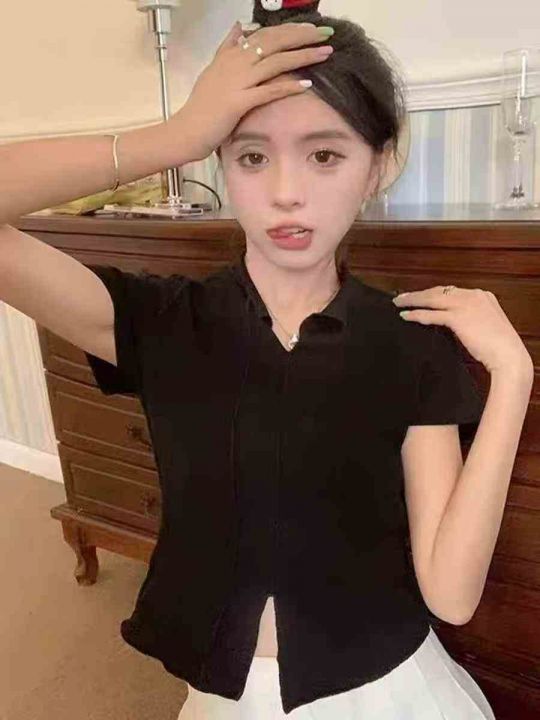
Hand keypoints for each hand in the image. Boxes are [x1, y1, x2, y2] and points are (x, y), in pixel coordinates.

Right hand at [167, 21, 333, 161]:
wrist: (187, 131)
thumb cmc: (202, 106)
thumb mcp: (213, 70)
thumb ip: (227, 47)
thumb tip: (239, 27)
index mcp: (232, 54)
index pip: (266, 34)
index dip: (290, 30)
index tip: (311, 28)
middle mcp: (236, 62)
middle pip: (275, 42)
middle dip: (303, 36)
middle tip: (325, 34)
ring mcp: (237, 81)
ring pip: (275, 62)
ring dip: (303, 56)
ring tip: (325, 53)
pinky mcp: (238, 102)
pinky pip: (268, 91)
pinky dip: (288, 86)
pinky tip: (307, 84)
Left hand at [392, 286, 532, 374]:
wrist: (508, 356)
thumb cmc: (499, 348)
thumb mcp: (485, 326)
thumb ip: (470, 319)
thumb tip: (450, 323)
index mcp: (482, 295)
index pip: (451, 291)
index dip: (433, 293)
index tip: (421, 296)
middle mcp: (473, 295)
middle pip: (439, 291)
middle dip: (419, 294)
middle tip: (402, 297)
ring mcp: (465, 305)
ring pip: (432, 298)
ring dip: (413, 300)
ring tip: (398, 303)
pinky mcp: (458, 317)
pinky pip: (431, 314)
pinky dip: (417, 314)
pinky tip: (406, 316)